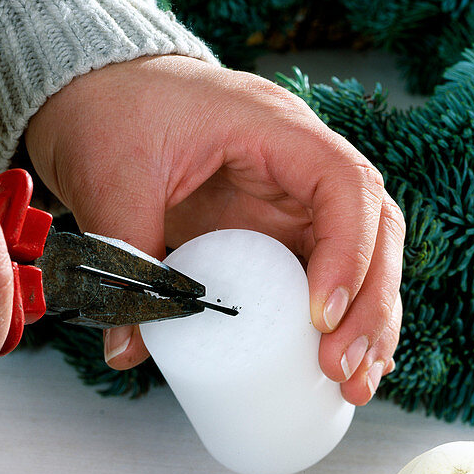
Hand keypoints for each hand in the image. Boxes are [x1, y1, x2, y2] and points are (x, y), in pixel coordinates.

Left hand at [24, 55, 403, 404]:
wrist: (97, 88)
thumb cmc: (111, 110)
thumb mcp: (112, 178)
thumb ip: (122, 257)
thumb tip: (129, 352)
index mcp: (275, 130)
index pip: (345, 184)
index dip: (350, 252)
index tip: (320, 315)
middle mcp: (301, 165)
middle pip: (376, 229)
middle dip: (370, 304)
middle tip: (340, 368)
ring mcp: (294, 200)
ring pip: (366, 258)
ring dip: (370, 322)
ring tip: (352, 385)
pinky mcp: (277, 231)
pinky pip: (328, 274)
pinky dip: (344, 320)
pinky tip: (347, 367)